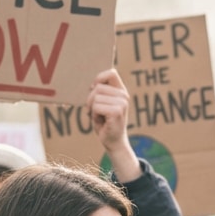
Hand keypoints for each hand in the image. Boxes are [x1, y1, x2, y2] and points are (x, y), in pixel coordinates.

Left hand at [86, 69, 141, 183]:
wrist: (113, 143)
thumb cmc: (105, 123)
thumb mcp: (102, 104)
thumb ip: (100, 91)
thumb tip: (92, 83)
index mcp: (121, 91)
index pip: (111, 72)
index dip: (99, 79)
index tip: (94, 89)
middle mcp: (124, 96)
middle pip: (98, 87)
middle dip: (91, 99)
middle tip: (96, 111)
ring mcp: (122, 103)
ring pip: (95, 97)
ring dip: (93, 109)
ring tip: (100, 117)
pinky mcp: (117, 111)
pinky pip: (96, 107)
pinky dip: (94, 115)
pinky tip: (101, 122)